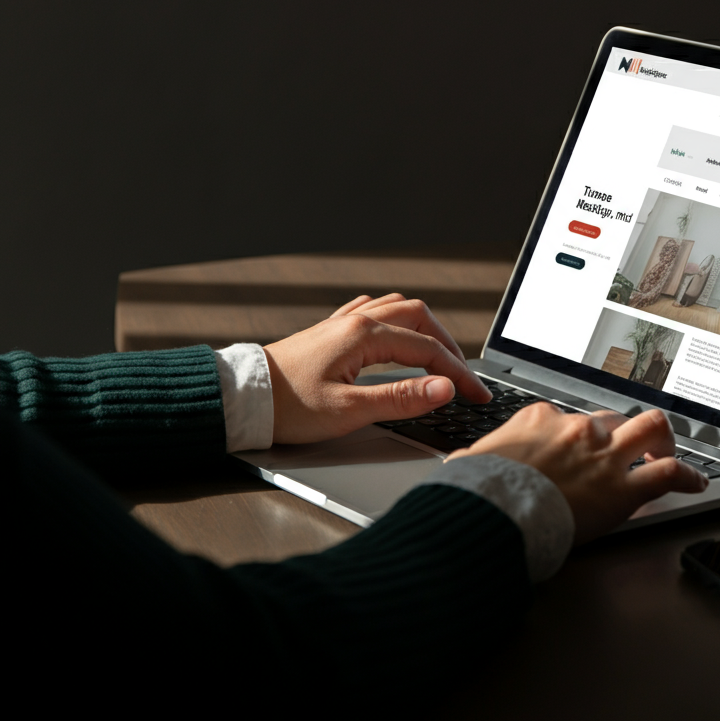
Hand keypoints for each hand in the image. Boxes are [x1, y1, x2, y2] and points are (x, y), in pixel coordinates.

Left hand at [263, 293, 490, 443]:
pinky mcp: (330, 333)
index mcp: (364, 335)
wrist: (241, 398)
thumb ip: (402, 398)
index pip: (428, 350)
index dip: (459, 374)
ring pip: (398, 310)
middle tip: (463, 377)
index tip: (477, 396)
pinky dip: (397, 322)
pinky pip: (373, 313)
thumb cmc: (288, 406)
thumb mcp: (349, 410)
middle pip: (419, 318)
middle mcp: (356, 321)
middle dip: (448, 346)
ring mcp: (342, 324)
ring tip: (440, 356)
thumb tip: (445, 389)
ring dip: (425, 329)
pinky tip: (396, 333)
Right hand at [449, 403, 708, 542]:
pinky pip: (668, 474)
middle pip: (611, 419)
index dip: (573, 435)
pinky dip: (687, 476)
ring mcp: (603, 456)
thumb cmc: (480, 494)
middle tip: (622, 452)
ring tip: (666, 450)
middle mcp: (577, 429)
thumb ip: (471, 458)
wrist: (496, 516)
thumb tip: (458, 463)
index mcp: (539, 419)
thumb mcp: (467, 464)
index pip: (565, 416)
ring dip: (662, 438)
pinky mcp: (622, 488)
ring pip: (651, 427)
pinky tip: (695, 483)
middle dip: (618, 436)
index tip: (575, 449)